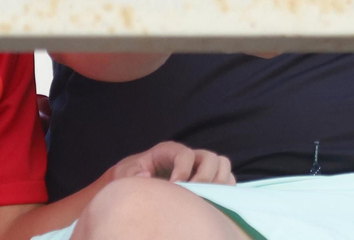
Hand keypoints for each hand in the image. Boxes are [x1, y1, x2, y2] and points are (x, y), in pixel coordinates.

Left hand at [102, 141, 234, 185]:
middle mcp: (190, 156)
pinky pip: (227, 180)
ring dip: (218, 182)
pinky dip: (224, 190)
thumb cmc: (133, 175)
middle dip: (205, 177)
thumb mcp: (126, 173)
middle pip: (211, 157)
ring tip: (205, 198)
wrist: (138, 180)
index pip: (185, 154)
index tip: (175, 186)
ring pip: (223, 165)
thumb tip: (147, 176)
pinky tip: (211, 202)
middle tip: (193, 194)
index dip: (183, 170)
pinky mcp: (209, 179)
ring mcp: (201, 167)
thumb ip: (132, 174)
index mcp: (170, 150)